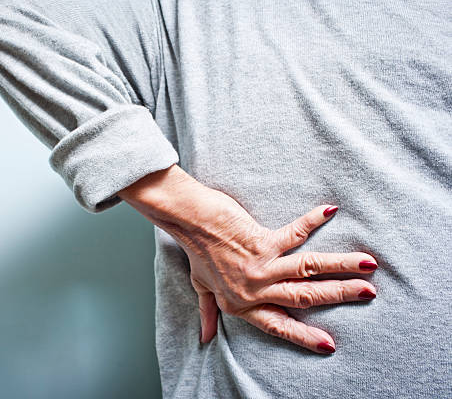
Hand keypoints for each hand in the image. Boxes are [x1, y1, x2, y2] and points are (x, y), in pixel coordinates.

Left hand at [118, 164, 377, 353]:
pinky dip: (312, 220)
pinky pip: (294, 234)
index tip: (329, 345)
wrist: (188, 221)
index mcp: (241, 304)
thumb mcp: (201, 288)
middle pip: (304, 297)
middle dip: (338, 296)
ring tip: (367, 265)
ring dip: (340, 267)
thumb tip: (205, 338)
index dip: (303, 336)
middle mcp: (253, 290)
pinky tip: (330, 210)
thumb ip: (207, 312)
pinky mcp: (261, 242)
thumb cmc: (196, 253)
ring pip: (307, 269)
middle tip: (367, 294)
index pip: (278, 325)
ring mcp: (259, 267)